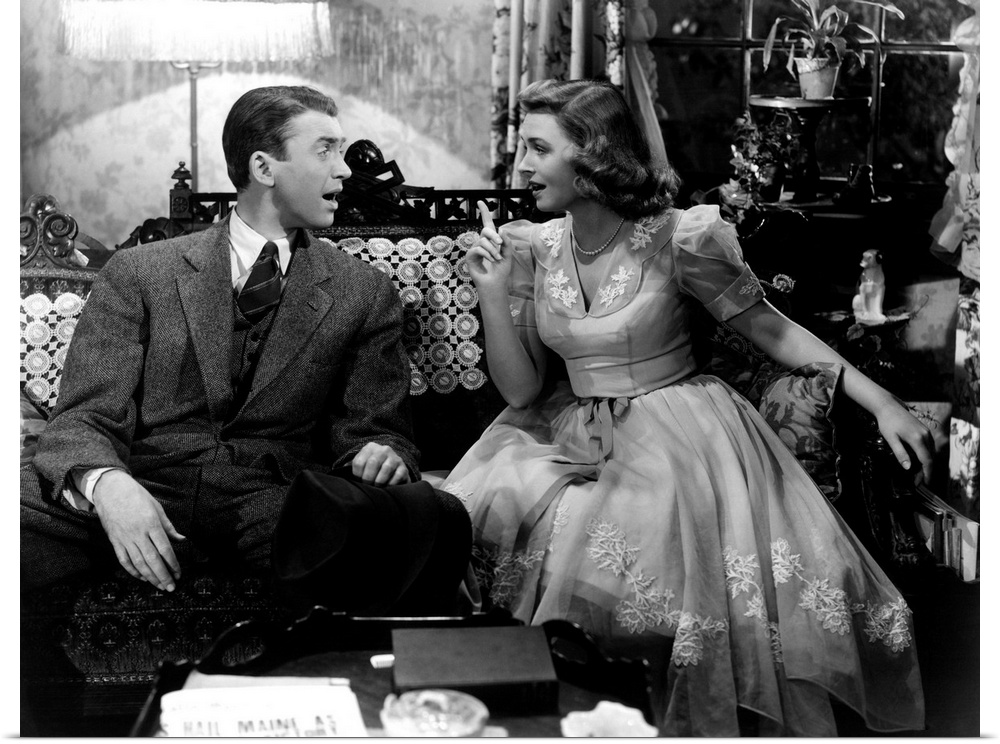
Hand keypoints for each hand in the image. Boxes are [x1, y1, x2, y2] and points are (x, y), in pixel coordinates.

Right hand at [92, 470, 185, 590]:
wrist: (110, 490)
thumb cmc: (137, 496)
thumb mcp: (157, 507)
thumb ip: (169, 527)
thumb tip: (182, 540)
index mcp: (151, 524)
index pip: (165, 549)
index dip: (172, 564)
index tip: (179, 573)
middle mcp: (138, 534)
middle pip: (152, 560)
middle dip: (163, 576)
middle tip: (171, 587)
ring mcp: (124, 539)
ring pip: (138, 563)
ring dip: (150, 577)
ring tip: (159, 586)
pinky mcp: (114, 541)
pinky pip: (124, 560)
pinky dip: (133, 571)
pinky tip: (142, 578)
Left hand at [351, 442, 410, 484]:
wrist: (392, 468)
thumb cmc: (372, 469)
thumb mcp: (362, 465)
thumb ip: (351, 468)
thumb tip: (341, 473)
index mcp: (370, 448)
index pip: (359, 462)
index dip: (357, 475)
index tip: (359, 481)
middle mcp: (383, 450)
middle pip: (373, 463)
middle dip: (368, 478)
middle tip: (368, 485)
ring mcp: (395, 458)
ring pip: (386, 469)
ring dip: (379, 481)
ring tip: (377, 487)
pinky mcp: (404, 468)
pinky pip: (397, 476)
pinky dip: (390, 484)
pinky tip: (387, 486)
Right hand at [465, 201, 512, 295]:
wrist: (496, 283)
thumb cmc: (501, 270)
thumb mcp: (508, 254)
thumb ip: (506, 241)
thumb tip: (500, 229)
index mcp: (491, 240)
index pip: (487, 224)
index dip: (484, 213)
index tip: (480, 202)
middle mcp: (482, 242)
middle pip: (485, 230)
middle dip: (494, 235)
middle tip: (500, 244)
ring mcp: (475, 249)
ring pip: (483, 240)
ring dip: (493, 249)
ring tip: (497, 259)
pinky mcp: (470, 256)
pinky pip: (478, 248)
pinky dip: (487, 254)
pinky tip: (491, 261)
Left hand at [876, 401, 934, 483]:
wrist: (889, 407)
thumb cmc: (887, 423)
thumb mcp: (891, 439)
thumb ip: (900, 453)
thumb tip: (908, 468)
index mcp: (917, 439)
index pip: (926, 460)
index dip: (926, 473)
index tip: (924, 483)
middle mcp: (925, 435)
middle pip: (931, 458)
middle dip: (926, 471)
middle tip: (918, 481)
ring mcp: (927, 432)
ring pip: (931, 452)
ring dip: (927, 464)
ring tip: (918, 474)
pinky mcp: (925, 430)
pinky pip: (929, 446)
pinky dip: (926, 456)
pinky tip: (918, 461)